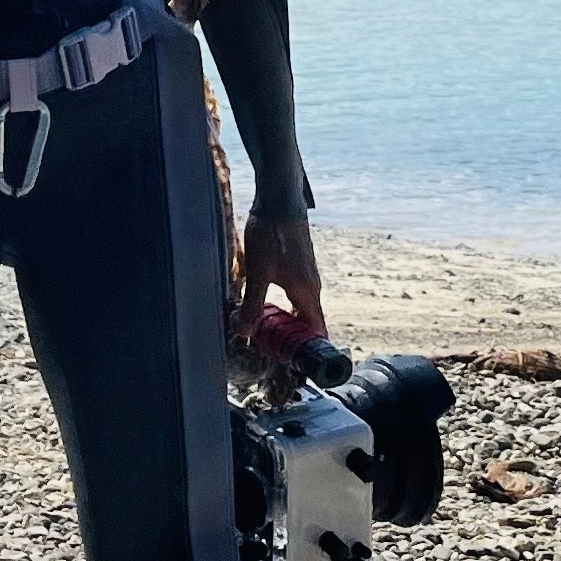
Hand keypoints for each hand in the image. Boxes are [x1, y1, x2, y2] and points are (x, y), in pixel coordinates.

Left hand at [238, 210, 325, 351]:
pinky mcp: (299, 264)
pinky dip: (286, 304)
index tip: (292, 360)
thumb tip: (244, 332)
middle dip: (293, 336)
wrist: (280, 201)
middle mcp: (311, 285)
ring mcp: (307, 273)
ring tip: (268, 329)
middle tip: (273, 348)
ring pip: (301, 305)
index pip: (315, 329)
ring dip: (288, 320)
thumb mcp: (258, 273)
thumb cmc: (272, 235)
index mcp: (306, 292)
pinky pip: (296, 293)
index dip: (306, 347)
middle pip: (307, 320)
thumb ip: (252, 305)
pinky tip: (267, 302)